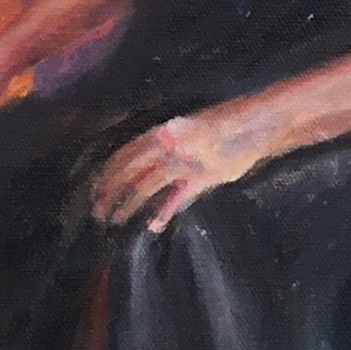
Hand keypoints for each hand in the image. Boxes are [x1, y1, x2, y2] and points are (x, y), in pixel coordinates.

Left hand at [90, 113, 257, 232]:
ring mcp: (183, 161)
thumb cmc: (222, 124)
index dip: (107, 174)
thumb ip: (167, 143)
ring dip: (127, 205)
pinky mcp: (202, 177)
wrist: (254, 123)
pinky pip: (176, 198)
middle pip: (128, 172)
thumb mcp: (187, 127)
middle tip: (98, 209)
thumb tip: (149, 162)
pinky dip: (163, 212)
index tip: (96, 189)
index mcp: (161, 131)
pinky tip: (152, 225)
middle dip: (109, 192)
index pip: (124, 155)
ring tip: (115, 219)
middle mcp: (167, 145)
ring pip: (145, 186)